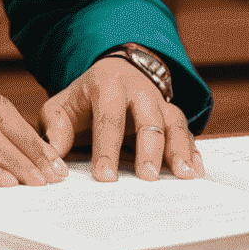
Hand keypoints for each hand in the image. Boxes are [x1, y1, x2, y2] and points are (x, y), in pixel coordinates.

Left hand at [39, 56, 202, 181]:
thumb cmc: (88, 95)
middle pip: (148, 119)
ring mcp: (160, 103)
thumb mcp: (64, 104)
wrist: (117, 72)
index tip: (105, 177)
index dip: (106, 148)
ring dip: (179, 150)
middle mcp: (139, 92)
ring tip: (183, 176)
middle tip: (147, 177)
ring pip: (174, 124)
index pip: (108, 118)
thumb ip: (55, 127)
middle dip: (149, 148)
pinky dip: (193, 151)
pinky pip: (188, 132)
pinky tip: (196, 171)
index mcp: (108, 85)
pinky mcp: (174, 117)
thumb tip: (52, 157)